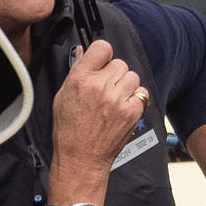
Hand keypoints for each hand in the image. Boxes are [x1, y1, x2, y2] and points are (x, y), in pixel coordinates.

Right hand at [51, 39, 145, 182]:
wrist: (81, 158)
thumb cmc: (69, 130)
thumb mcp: (63, 96)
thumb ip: (76, 71)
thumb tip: (83, 51)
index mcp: (80, 79)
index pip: (102, 47)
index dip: (103, 55)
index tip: (102, 63)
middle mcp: (100, 86)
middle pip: (120, 63)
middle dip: (114, 74)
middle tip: (106, 88)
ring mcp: (117, 99)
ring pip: (132, 76)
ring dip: (126, 85)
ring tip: (115, 99)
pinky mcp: (131, 112)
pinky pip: (142, 93)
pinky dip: (136, 99)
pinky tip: (123, 107)